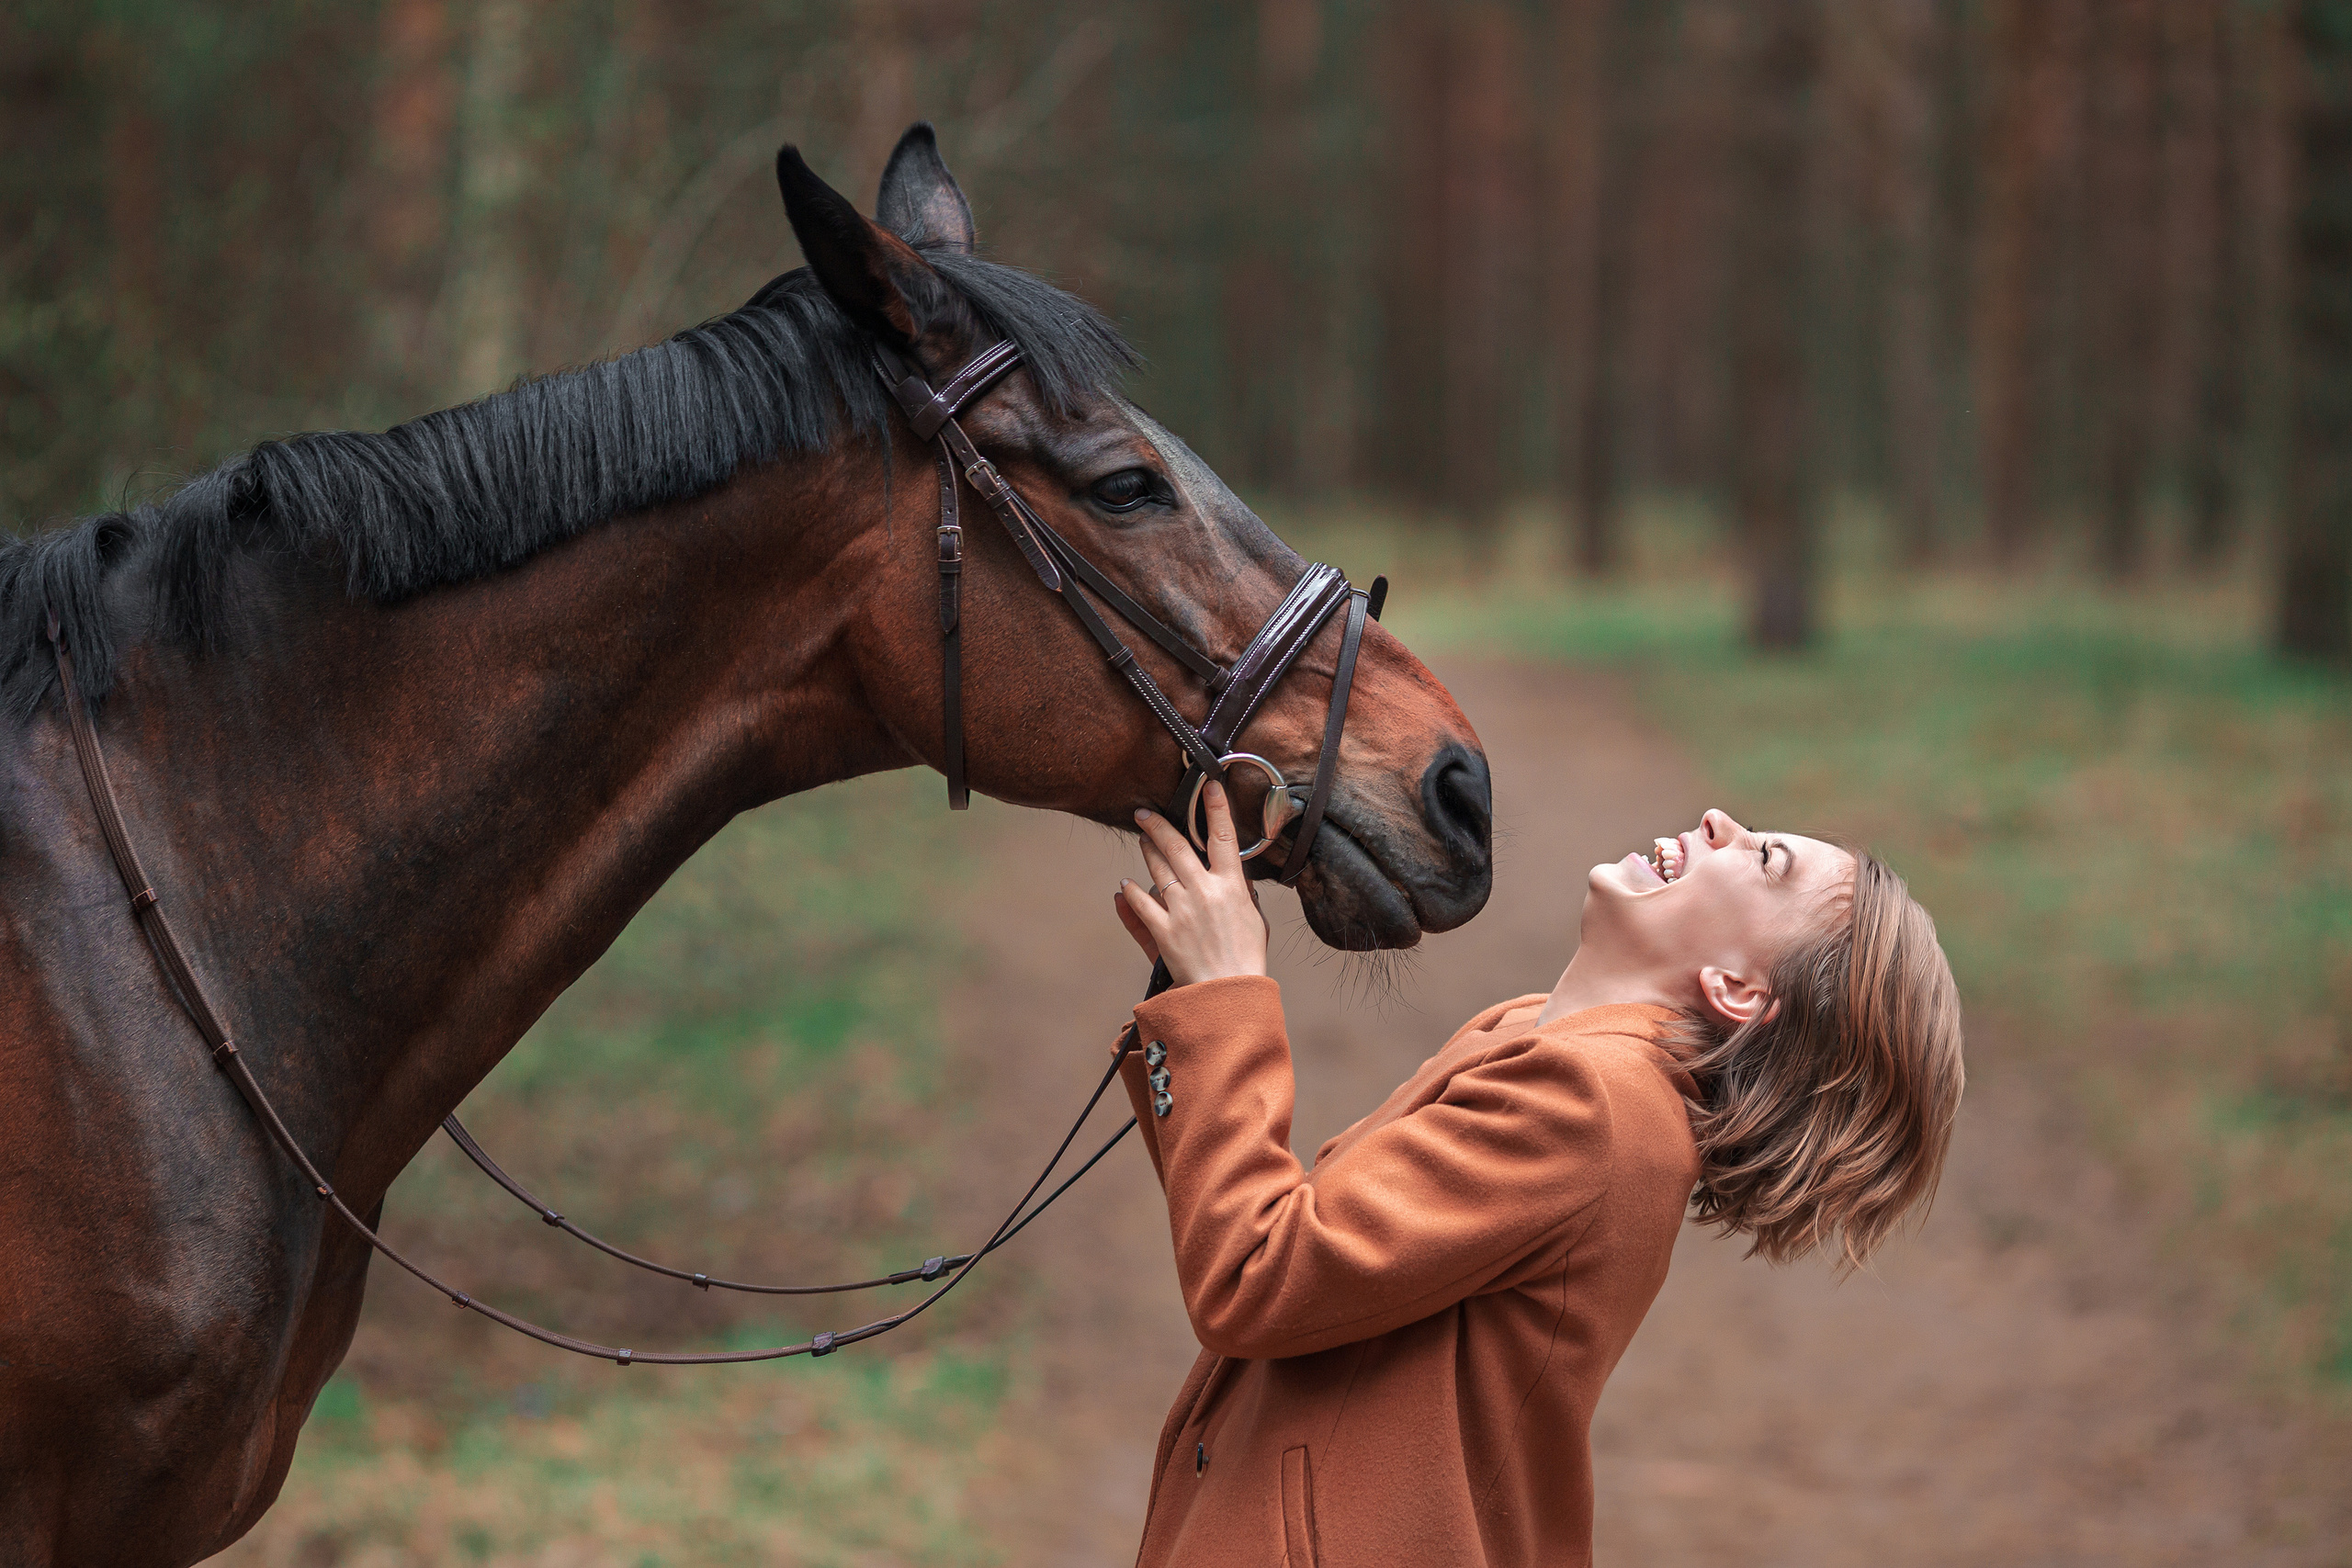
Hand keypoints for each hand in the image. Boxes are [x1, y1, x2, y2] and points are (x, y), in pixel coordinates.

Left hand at [1113, 781, 1269, 986]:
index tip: (1209, 786)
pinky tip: (1126, 885)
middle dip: (1158, 824)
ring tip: (1142, 839)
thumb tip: (1235, 878)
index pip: (1223, 838)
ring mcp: (1182, 911)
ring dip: (1147, 851)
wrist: (1228, 994)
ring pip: (1157, 869)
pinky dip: (1131, 892)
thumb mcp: (1255, 921)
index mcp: (1232, 888)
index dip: (1215, 809)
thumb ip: (1242, 895)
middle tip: (1144, 813)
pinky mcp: (1163, 931)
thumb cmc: (1246, 959)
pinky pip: (1141, 904)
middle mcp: (1205, 893)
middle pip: (1177, 847)